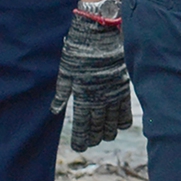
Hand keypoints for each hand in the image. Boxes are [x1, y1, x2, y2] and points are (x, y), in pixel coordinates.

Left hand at [53, 3, 131, 151]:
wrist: (101, 32)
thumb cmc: (80, 49)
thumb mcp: (66, 71)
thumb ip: (62, 92)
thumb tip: (55, 111)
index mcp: (83, 95)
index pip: (82, 124)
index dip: (81, 137)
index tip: (80, 147)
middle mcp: (100, 97)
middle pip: (98, 125)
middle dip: (95, 136)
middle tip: (92, 143)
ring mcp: (113, 92)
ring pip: (112, 120)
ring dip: (108, 131)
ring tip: (105, 137)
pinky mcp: (124, 85)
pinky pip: (126, 108)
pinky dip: (123, 119)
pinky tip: (121, 125)